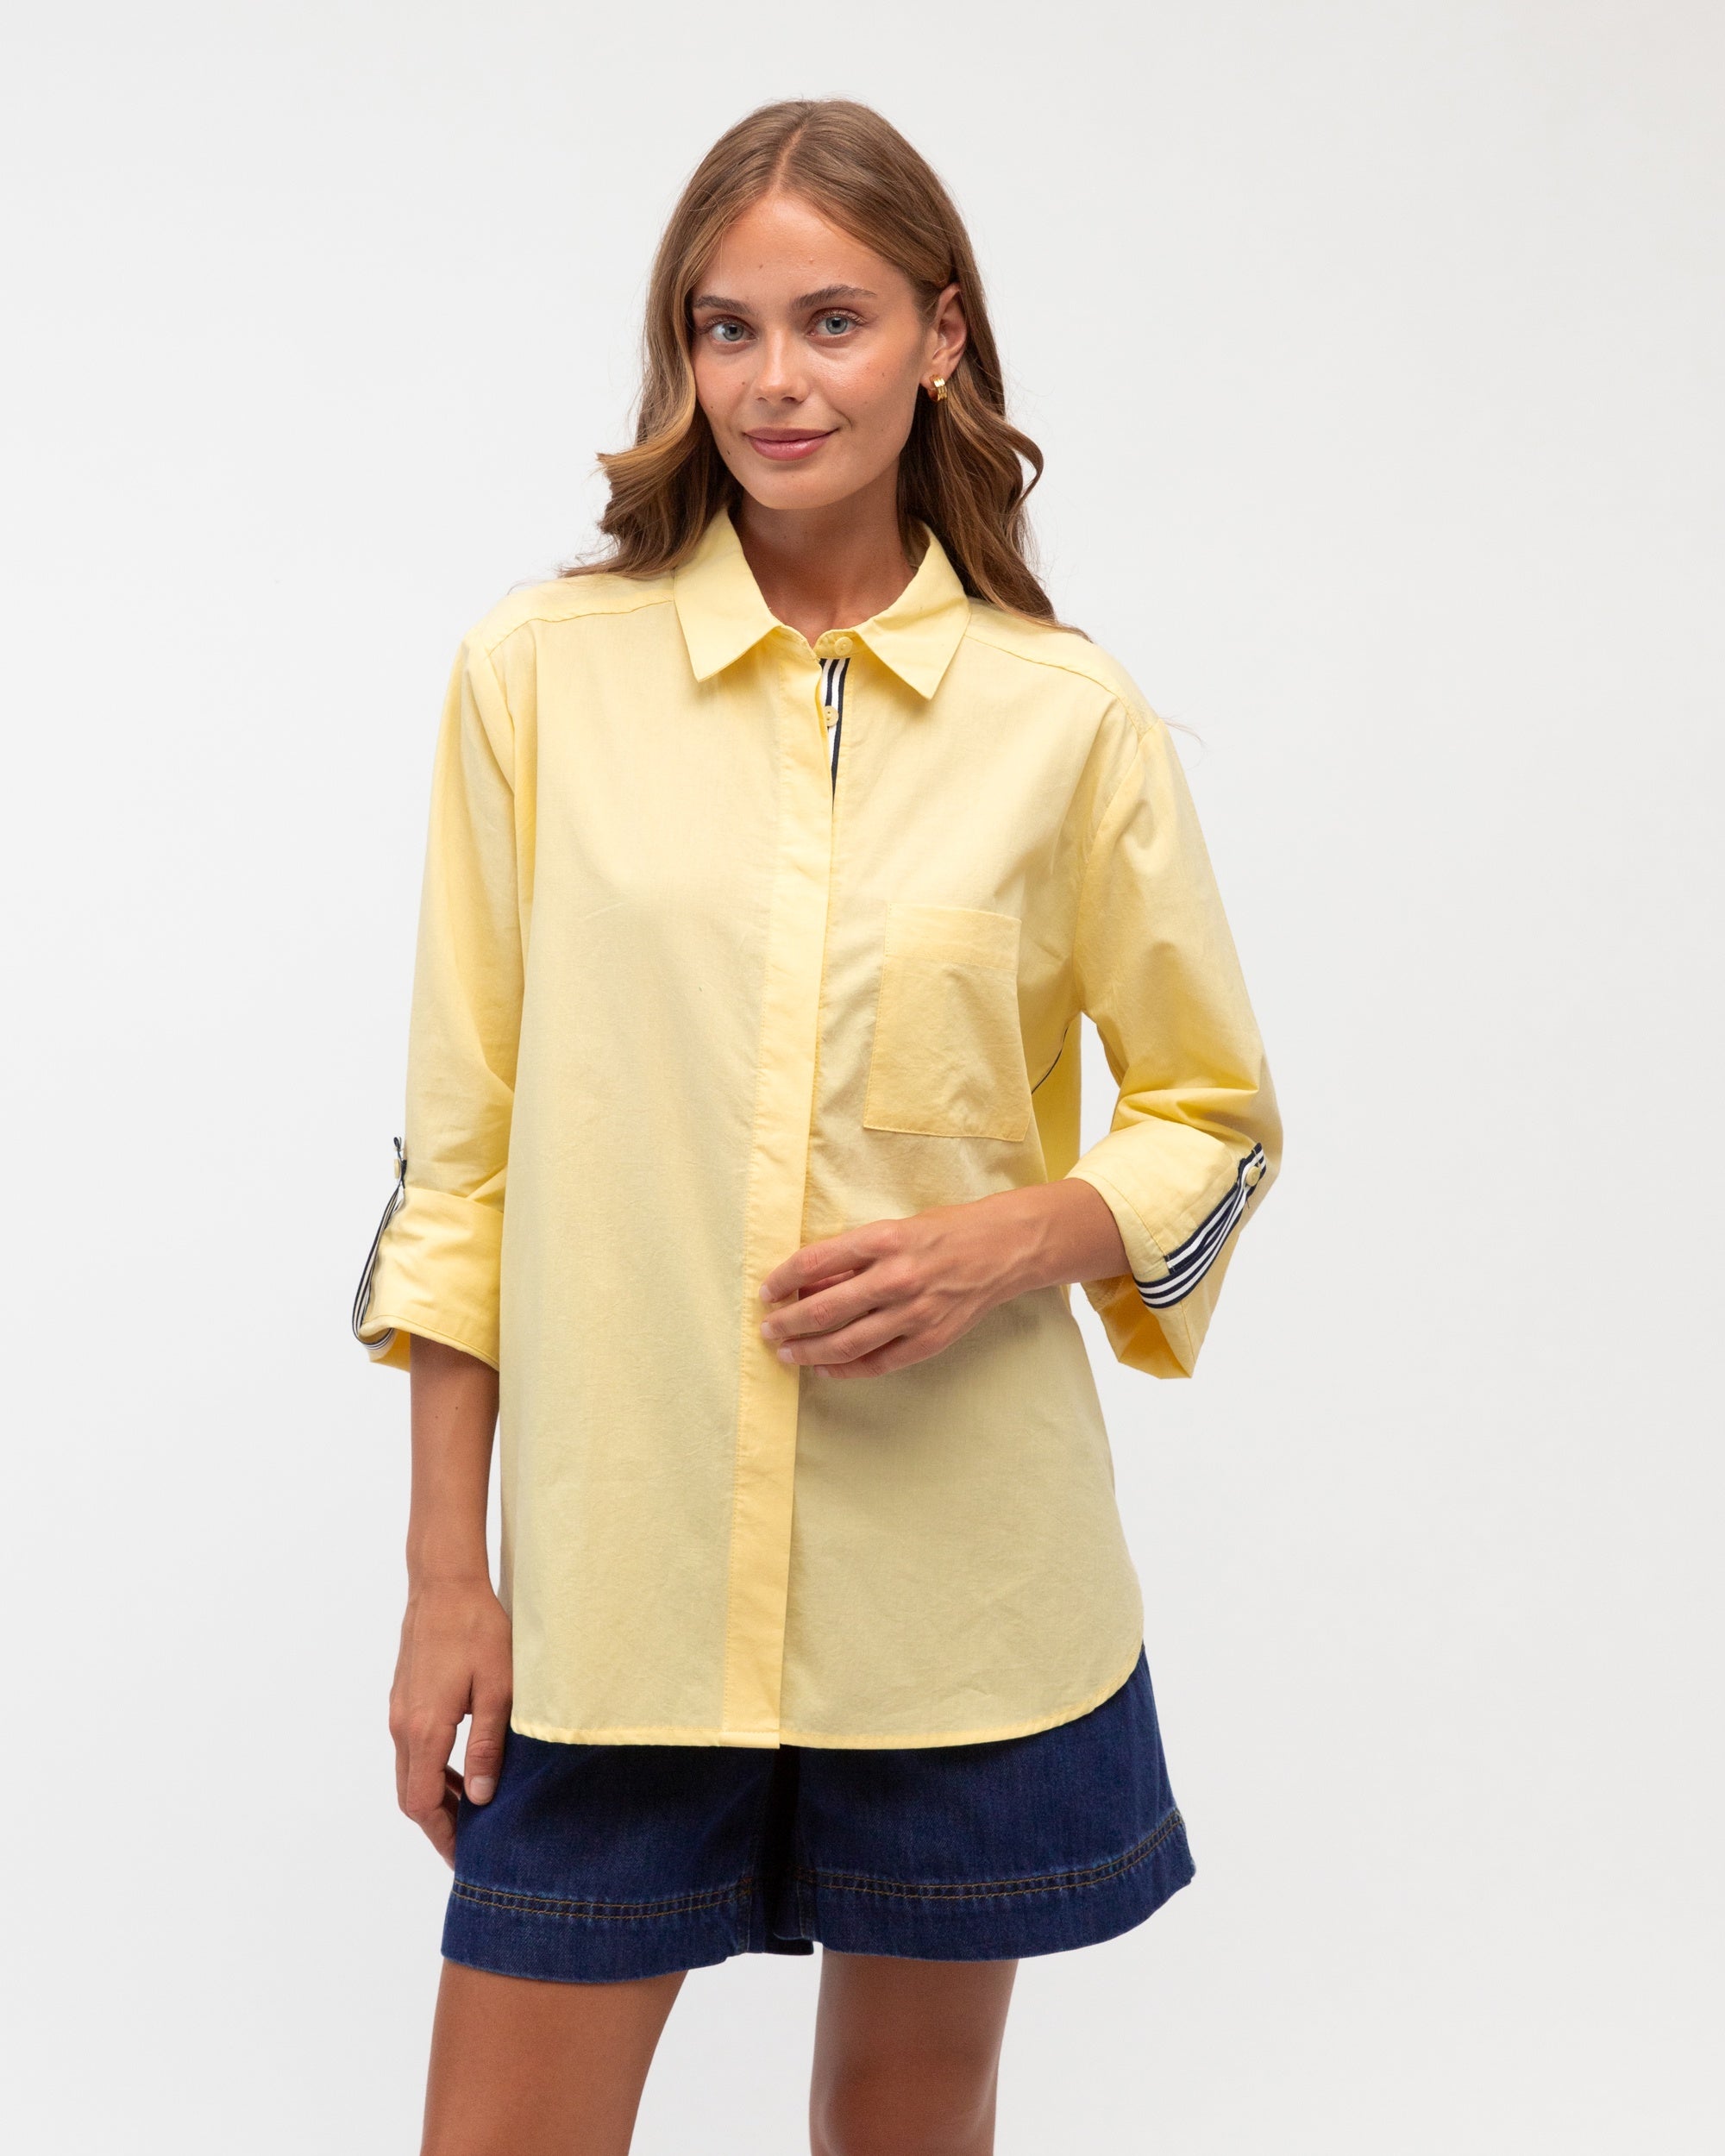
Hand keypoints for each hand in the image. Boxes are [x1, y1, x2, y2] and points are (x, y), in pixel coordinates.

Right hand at [388, 1576, 512, 1865]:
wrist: (444, 1583)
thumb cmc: (477, 1629)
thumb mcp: (497, 1689)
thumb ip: (487, 1746)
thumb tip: (482, 1798)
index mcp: (424, 1729)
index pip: (421, 1803)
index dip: (443, 1835)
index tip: (466, 1857)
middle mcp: (403, 1725)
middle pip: (410, 1794)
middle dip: (439, 1824)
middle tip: (472, 1843)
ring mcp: (399, 1711)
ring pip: (409, 1772)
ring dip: (436, 1796)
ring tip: (473, 1810)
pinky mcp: (404, 1698)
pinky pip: (412, 1749)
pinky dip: (431, 1770)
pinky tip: (461, 1769)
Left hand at [758, 1179, 1126, 1378]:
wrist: (1005, 1247)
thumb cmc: (946, 1231)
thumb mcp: (896, 1227)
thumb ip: (855, 1255)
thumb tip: (810, 1284)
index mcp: (884, 1239)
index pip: (815, 1262)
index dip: (783, 1280)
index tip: (767, 1292)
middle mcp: (897, 1276)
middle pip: (825, 1309)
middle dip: (789, 1324)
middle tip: (768, 1331)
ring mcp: (916, 1312)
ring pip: (847, 1343)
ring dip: (810, 1352)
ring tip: (787, 1354)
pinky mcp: (931, 1339)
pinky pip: (879, 1362)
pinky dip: (847, 1369)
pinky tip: (826, 1369)